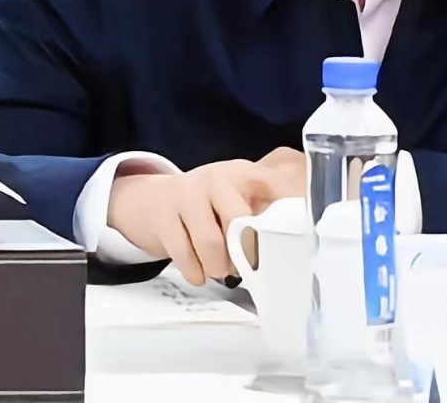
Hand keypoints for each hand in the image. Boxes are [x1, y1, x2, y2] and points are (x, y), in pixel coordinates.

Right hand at [105, 148, 305, 284]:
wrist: (152, 199)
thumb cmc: (206, 204)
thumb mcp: (236, 195)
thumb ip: (262, 209)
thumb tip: (294, 236)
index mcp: (242, 173)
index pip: (273, 186)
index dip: (283, 213)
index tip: (291, 238)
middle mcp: (215, 179)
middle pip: (239, 220)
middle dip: (244, 251)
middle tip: (246, 266)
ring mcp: (187, 195)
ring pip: (211, 243)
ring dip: (219, 267)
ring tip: (221, 269)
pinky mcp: (164, 219)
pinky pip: (186, 257)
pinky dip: (197, 273)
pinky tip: (200, 271)